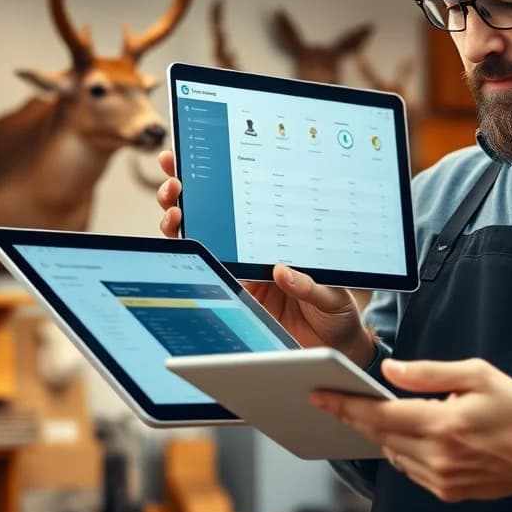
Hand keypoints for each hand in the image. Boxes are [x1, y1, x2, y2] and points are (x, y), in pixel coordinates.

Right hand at [155, 151, 376, 366]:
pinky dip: (186, 259)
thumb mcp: (334, 296)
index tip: (200, 160)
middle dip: (185, 195)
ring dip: (177, 223)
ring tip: (173, 210)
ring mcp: (240, 277)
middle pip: (212, 219)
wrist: (334, 350)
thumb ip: (310, 286)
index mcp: (280, 243)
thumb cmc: (338, 315)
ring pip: (199, 243)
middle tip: (175, 183)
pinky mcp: (232, 301)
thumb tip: (281, 271)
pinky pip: (203, 277)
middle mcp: (255, 256)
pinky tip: (179, 242)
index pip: (248, 207)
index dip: (222, 184)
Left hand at [311, 358, 511, 501]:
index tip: (320, 395)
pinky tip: (411, 434)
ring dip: (382, 434)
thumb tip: (389, 370)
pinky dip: (404, 451)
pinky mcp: (447, 491)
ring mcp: (442, 479)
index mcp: (443, 425)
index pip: (380, 415)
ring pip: (393, 454)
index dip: (346, 405)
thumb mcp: (478, 374)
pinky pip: (411, 470)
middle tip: (334, 400)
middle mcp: (438, 456)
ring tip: (380, 413)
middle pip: (379, 436)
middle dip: (355, 416)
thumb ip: (429, 373)